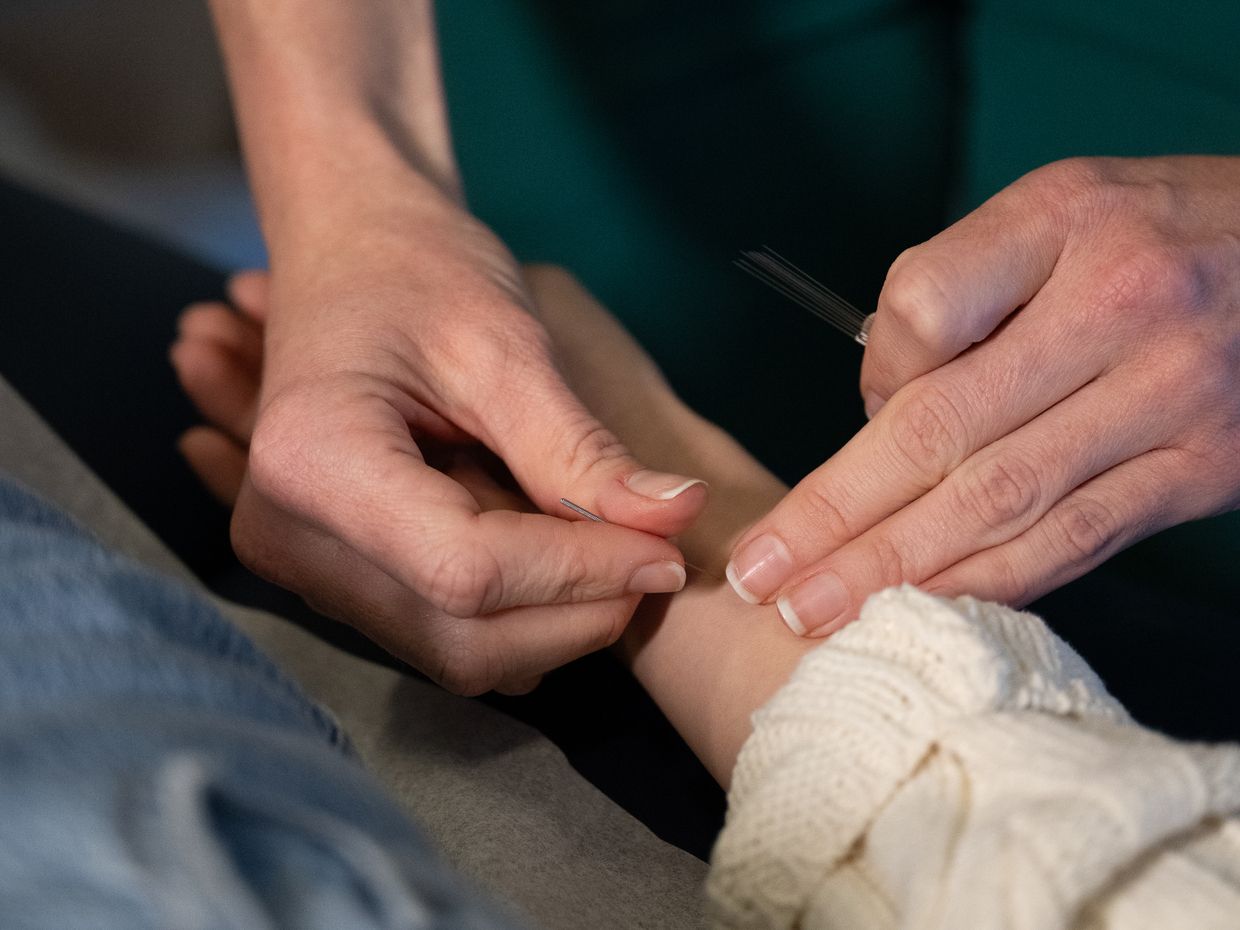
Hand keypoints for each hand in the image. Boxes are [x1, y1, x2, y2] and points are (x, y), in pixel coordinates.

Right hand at [174, 264, 706, 693]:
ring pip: (459, 653)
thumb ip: (579, 448)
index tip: (668, 548)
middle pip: (462, 641)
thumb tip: (677, 519)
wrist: (349, 246)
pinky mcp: (334, 577)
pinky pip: (443, 634)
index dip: (583, 573)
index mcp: (311, 465)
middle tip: (654, 553)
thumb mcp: (505, 344)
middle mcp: (286, 538)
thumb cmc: (416, 267)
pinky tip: (550, 545)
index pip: (468, 575)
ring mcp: (302, 567)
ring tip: (603, 538)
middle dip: (577, 613)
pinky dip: (519, 610)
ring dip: (554, 617)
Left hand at [726, 156, 1239, 634]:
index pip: (925, 307)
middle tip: (760, 574)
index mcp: (1063, 221)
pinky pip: (1076, 541)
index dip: (875, 376)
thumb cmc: (1162, 233)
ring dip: (894, 569)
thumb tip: (882, 406)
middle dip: (837, 514)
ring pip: (1002, 501)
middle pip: (944, 429)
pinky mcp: (1204, 472)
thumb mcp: (1062, 210)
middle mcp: (1118, 306)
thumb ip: (967, 290)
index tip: (865, 410)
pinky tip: (920, 612)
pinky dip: (989, 584)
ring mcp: (1169, 396)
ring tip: (811, 612)